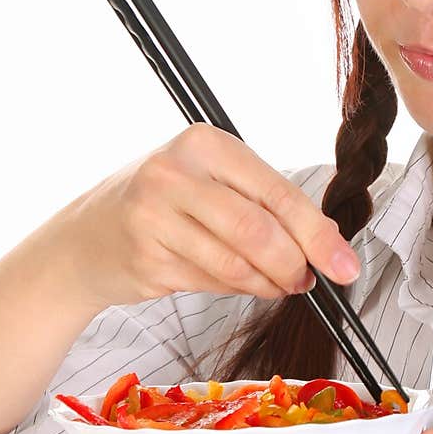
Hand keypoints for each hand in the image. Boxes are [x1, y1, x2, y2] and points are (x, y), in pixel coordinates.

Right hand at [67, 120, 360, 309]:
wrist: (88, 237)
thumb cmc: (165, 204)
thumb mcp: (211, 182)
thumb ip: (264, 202)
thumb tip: (327, 240)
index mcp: (205, 143)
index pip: (277, 192)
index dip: (318, 234)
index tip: (344, 264)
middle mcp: (176, 173)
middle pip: (259, 232)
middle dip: (295, 265)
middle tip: (307, 281)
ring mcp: (154, 217)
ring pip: (237, 264)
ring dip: (269, 283)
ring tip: (278, 284)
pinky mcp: (146, 258)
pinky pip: (213, 283)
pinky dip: (239, 290)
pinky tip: (240, 283)